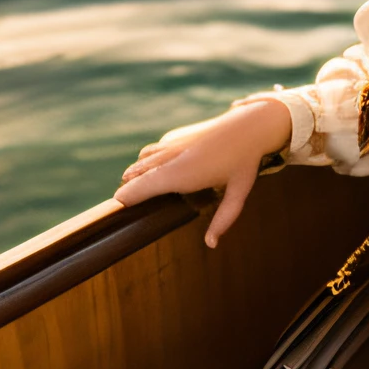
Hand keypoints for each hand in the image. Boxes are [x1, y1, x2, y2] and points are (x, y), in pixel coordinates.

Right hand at [114, 99, 290, 246]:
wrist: (250, 124)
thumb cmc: (245, 161)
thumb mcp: (238, 193)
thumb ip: (223, 219)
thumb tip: (210, 244)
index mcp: (180, 174)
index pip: (140, 188)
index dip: (125, 198)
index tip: (117, 209)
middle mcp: (170, 157)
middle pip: (135, 175)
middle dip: (127, 189)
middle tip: (123, 204)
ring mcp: (171, 143)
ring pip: (141, 160)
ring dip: (135, 174)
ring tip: (133, 188)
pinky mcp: (176, 135)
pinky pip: (153, 150)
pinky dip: (147, 161)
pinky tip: (153, 169)